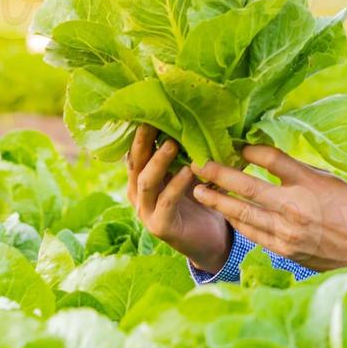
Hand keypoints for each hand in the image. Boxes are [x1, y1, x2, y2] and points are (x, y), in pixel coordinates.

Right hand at [125, 124, 230, 273]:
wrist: (212, 239)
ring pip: (146, 181)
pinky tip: (188, 171)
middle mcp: (138, 193)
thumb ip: (190, 151)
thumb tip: (204, 117)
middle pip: (135, 162)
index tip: (150, 108)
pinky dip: (176, 184)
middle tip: (154, 119)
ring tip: (172, 143)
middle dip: (143, 140)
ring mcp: (146, 211)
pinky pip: (166, 201)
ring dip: (159, 161)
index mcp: (142, 178)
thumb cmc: (201, 200)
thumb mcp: (192, 172)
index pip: (135, 151)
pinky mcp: (160, 226)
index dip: (140, 131)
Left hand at [190, 145, 346, 271]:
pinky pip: (252, 233)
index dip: (250, 151)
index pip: (272, 160)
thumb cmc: (346, 205)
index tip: (234, 146)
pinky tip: (225, 212)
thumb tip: (259, 152)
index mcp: (308, 184)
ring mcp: (288, 232)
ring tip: (199, 191)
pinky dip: (236, 221)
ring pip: (244, 214)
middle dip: (219, 176)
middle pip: (249, 188)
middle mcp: (296, 208)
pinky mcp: (284, 250)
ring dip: (219, 202)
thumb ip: (292, 168)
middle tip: (198, 165)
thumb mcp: (324, 178)